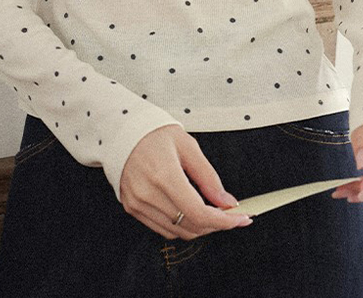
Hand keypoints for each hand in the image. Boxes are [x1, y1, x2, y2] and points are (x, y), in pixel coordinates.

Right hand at [119, 124, 253, 240]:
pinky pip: (162, 228)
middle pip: (190, 225)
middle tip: (230, 214)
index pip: (198, 213)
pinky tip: (190, 211)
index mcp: (164, 175)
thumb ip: (208, 176)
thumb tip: (227, 202)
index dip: (224, 221)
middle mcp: (148, 194)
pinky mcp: (132, 207)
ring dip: (199, 226)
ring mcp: (138, 203)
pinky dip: (181, 225)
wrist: (122, 130)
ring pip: (177, 232)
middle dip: (216, 224)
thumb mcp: (188, 146)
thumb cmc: (156, 134)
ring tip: (212, 211)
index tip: (241, 218)